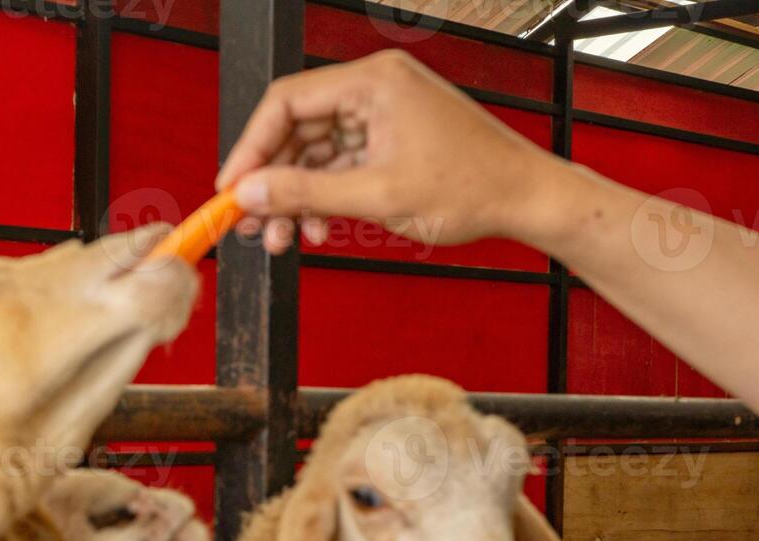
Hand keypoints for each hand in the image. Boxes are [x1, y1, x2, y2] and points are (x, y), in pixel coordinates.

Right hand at [217, 49, 570, 253]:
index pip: (287, 102)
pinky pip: (341, 164)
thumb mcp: (377, 196)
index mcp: (374, 81)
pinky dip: (325, 196)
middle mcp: (375, 87)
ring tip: (285, 240)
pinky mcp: (392, 139)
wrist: (527, 199)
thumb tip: (248, 194)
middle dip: (272, 181)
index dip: (251, 148)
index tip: (231, 190)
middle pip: (297, 128)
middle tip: (251, 225)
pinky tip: (318, 229)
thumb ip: (305, 193)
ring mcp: (384, 113)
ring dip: (297, 196)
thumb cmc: (471, 187)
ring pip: (316, 152)